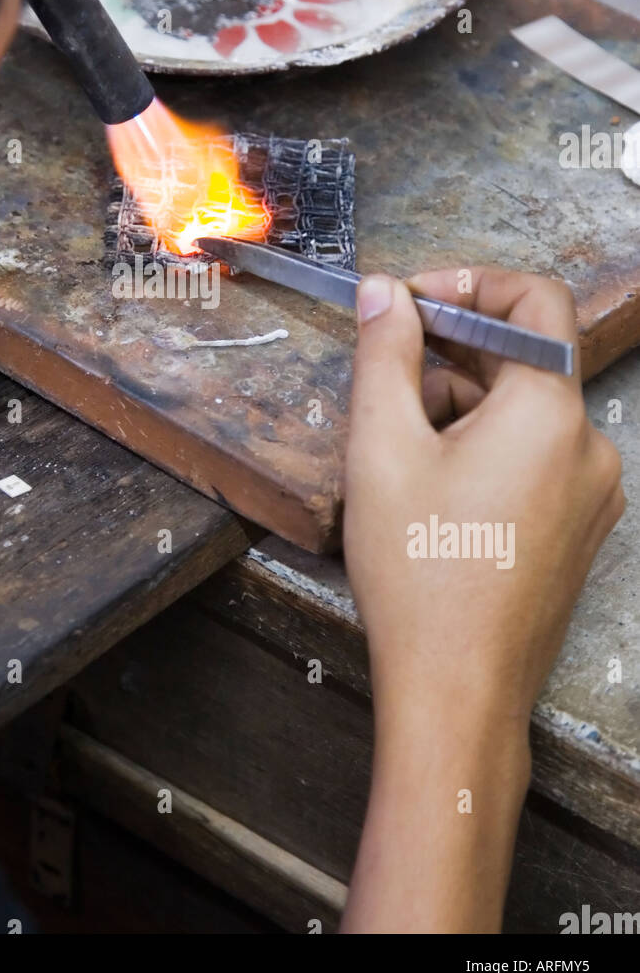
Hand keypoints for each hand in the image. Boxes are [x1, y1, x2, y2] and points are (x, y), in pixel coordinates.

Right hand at [340, 266, 622, 932]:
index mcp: (549, 411)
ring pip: (526, 410)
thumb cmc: (419, 573)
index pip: (535, 299)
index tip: (410, 302)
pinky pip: (535, 455)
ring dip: (464, 399)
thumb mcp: (383, 447)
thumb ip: (386, 354)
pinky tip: (430, 476)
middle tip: (387, 362)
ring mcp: (589, 492)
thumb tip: (385, 291)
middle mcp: (586, 444)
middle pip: (527, 357)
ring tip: (396, 434)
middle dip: (454, 347)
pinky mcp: (577, 528)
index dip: (469, 282)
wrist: (457, 690)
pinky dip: (486, 443)